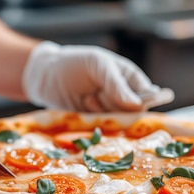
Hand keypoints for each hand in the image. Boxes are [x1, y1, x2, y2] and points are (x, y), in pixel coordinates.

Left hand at [22, 41, 173, 111]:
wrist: (45, 76)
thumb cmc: (74, 63)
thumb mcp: (98, 64)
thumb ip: (116, 83)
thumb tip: (137, 104)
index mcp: (130, 79)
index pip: (148, 96)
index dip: (142, 102)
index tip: (131, 104)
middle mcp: (123, 98)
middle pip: (133, 114)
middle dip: (114, 105)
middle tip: (97, 93)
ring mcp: (108, 113)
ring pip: (116, 123)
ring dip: (100, 112)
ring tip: (86, 97)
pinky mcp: (94, 125)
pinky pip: (101, 131)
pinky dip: (92, 122)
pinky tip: (83, 107)